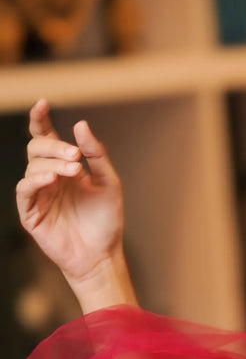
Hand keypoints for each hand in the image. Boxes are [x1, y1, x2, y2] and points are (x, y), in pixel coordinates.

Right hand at [16, 99, 124, 296]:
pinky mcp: (30, 213)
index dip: (39, 119)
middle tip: (75, 156)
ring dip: (52, 163)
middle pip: (37, 147)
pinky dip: (36, 180)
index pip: (45, 137)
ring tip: (74, 171)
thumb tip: (80, 124)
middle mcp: (48, 177)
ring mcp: (38, 194)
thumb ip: (96, 154)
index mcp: (64, 167)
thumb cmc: (106, 221)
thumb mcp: (109, 182)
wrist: (102, 255)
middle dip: (54, 146)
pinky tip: (52, 178)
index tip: (42, 104)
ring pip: (32, 166)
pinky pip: (24, 189)